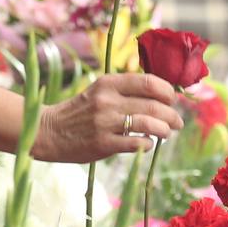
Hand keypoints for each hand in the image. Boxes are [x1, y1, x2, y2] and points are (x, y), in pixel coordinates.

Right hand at [31, 70, 182, 161]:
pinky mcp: (102, 144)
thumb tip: (162, 95)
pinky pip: (136, 143)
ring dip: (164, 130)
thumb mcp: (100, 91)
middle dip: (172, 116)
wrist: (50, 131)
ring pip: (149, 124)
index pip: (149, 82)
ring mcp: (105, 123)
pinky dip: (147, 143)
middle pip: (154, 105)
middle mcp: (108, 100)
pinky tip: (147, 143)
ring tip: (167, 133)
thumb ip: (126, 90)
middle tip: (177, 123)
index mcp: (108, 83)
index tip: (172, 100)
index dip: (168, 92)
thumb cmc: (81, 111)